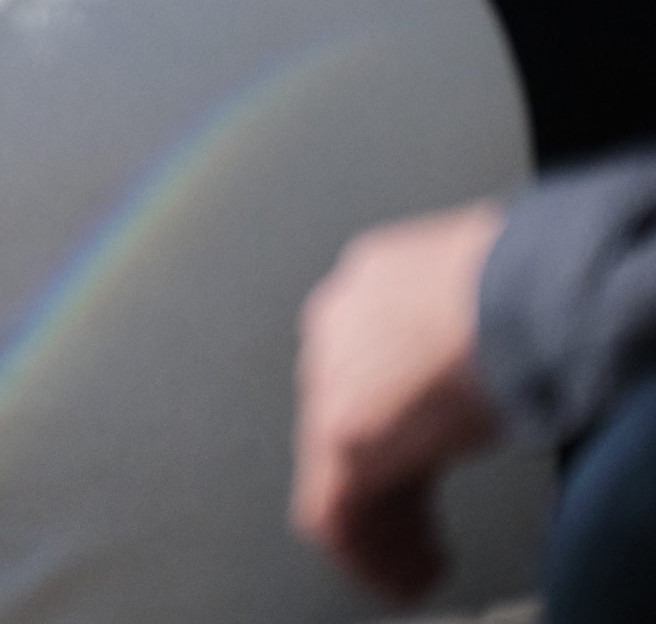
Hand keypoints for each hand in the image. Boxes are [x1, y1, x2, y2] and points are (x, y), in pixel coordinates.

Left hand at [291, 201, 506, 604]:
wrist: (525, 293)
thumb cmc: (529, 287)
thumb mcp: (494, 299)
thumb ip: (472, 329)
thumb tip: (496, 352)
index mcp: (372, 283)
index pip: (371, 367)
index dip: (401, 424)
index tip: (426, 458)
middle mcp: (336, 325)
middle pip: (350, 419)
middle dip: (389, 480)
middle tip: (417, 526)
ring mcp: (329, 378)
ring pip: (336, 471)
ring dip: (381, 525)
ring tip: (415, 564)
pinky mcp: (340, 431)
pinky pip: (330, 509)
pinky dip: (365, 551)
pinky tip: (405, 575)